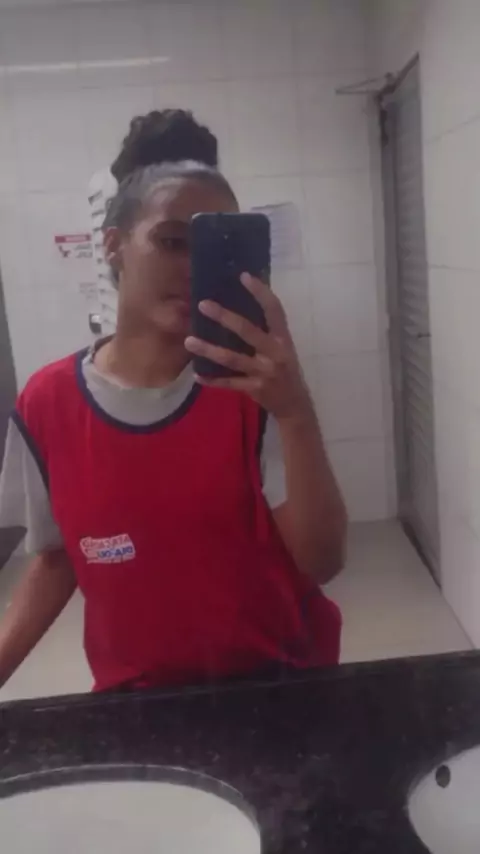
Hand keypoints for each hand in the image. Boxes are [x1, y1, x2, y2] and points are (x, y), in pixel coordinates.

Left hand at [185, 273, 311, 420]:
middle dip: (224, 317)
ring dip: (209, 350)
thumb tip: (243, 303)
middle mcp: (275, 353)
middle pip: (248, 331)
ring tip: (189, 341)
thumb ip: (266, 330)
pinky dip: (212, 380)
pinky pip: (229, 383)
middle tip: (203, 304)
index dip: (260, 292)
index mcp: (283, 338)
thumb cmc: (285, 369)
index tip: (243, 276)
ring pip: (232, 359)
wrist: (295, 404)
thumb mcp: (282, 347)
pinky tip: (197, 375)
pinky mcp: (255, 388)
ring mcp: (264, 372)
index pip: (274, 310)